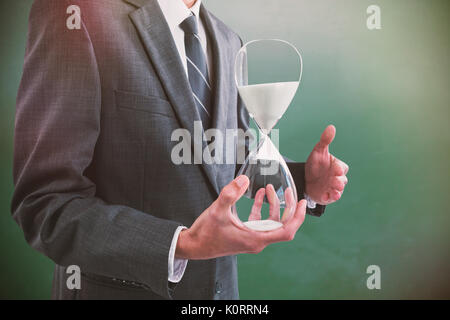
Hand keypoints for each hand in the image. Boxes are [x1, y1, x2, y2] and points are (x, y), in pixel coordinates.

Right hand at [176, 176, 306, 259]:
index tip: (302, 203)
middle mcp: (257, 240)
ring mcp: (251, 238)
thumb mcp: (217, 211)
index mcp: (255, 239)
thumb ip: (230, 194)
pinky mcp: (244, 234)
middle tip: (290, 192)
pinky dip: (260, 208)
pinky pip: (258, 221)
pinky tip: (257, 195)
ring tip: (270, 188)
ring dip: (273, 206)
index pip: (286, 231)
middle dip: (287, 208)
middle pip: (282, 225)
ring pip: (270, 222)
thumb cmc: (206, 234)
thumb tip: (244, 179)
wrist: (194, 247)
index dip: (297, 217)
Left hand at [305, 125, 348, 204]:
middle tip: (334, 180)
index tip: (334, 168)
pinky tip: (329, 195)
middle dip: (339, 180)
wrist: (305, 178)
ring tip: (333, 188)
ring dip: (337, 189)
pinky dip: (332, 197)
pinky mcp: (328, 196)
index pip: (342, 167)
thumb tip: (331, 127)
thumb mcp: (318, 151)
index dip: (339, 168)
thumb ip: (325, 140)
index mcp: (337, 166)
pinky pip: (333, 197)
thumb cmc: (315, 165)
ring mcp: (333, 187)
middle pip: (342, 180)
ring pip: (339, 189)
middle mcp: (337, 178)